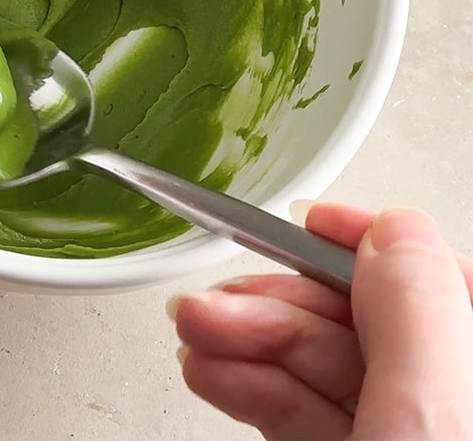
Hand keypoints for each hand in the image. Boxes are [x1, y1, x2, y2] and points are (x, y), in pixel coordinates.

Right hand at [172, 203, 472, 439]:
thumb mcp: (428, 418)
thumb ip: (416, 315)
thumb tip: (394, 230)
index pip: (440, 278)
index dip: (366, 242)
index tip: (305, 221)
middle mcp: (451, 403)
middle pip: (363, 323)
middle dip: (276, 303)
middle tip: (211, 301)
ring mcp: (398, 435)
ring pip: (321, 365)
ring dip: (245, 341)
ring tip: (192, 332)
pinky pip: (300, 409)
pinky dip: (248, 387)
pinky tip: (209, 370)